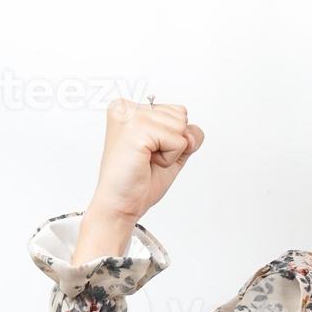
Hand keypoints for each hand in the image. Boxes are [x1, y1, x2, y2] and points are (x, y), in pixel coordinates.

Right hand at [88, 97, 204, 222]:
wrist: (120, 204)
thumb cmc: (139, 180)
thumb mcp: (172, 151)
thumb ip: (188, 135)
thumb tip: (190, 133)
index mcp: (130, 108)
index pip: (178, 111)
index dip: (174, 138)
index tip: (149, 152)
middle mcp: (127, 107)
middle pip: (181, 116)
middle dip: (172, 143)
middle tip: (147, 158)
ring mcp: (130, 116)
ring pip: (181, 127)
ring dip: (170, 151)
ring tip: (145, 160)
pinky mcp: (136, 130)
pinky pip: (178, 141)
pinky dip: (168, 158)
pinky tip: (145, 162)